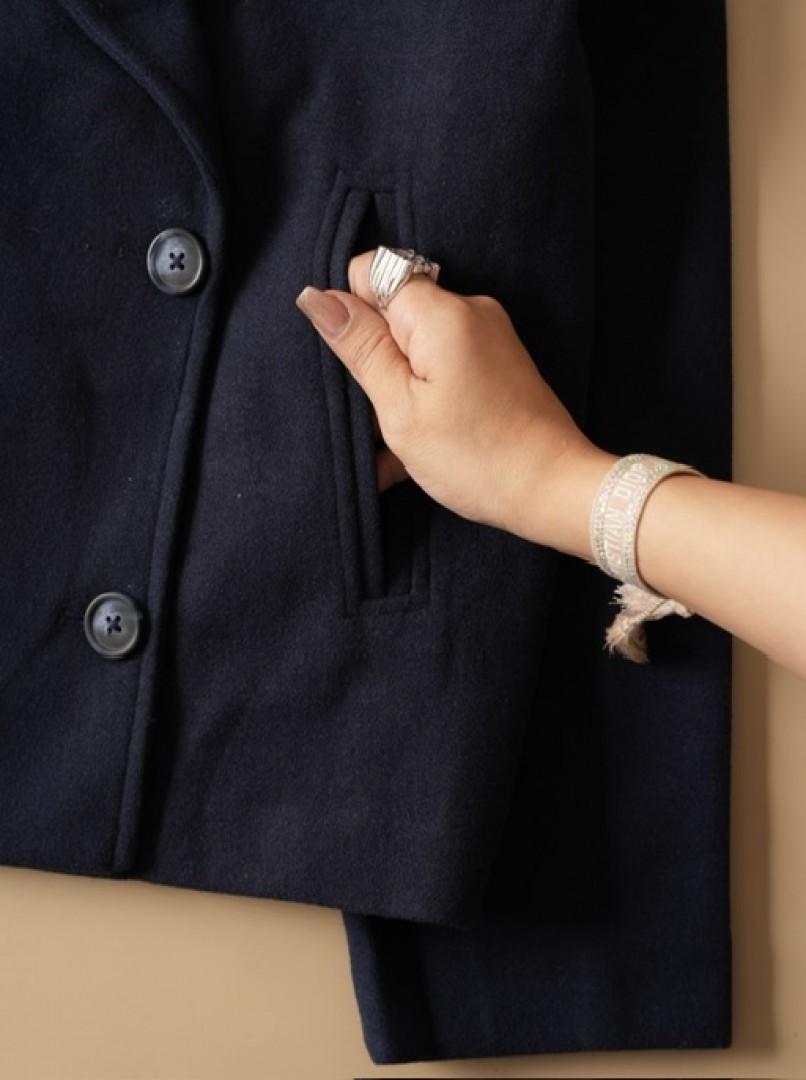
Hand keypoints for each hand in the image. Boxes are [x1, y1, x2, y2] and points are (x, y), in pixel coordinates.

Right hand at [296, 251, 611, 552]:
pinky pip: (444, 366)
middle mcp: (470, 311)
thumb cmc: (476, 457)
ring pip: (417, 345)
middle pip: (394, 311)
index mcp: (441, 313)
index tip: (360, 368)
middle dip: (375, 360)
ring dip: (398, 390)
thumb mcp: (400, 407)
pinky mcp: (498, 362)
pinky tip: (417, 449)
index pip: (371, 273)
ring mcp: (488, 337)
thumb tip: (316, 297)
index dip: (352, 317)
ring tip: (397, 445)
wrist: (552, 489)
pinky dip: (426, 399)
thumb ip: (359, 346)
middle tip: (378, 416)